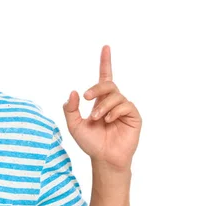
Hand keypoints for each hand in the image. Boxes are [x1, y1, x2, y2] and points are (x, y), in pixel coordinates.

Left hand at [62, 45, 141, 172]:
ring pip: (115, 95)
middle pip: (108, 84)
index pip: (104, 77)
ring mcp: (124, 108)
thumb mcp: (74, 125)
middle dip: (96, 88)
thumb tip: (73, 92)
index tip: (105, 47)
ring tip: (96, 119)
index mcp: (100, 100)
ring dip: (102, 106)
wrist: (103, 158)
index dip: (105, 62)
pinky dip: (114, 111)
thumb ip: (70, 108)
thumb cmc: (90, 142)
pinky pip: (125, 105)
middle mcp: (113, 101)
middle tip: (86, 97)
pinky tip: (108, 121)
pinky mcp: (134, 116)